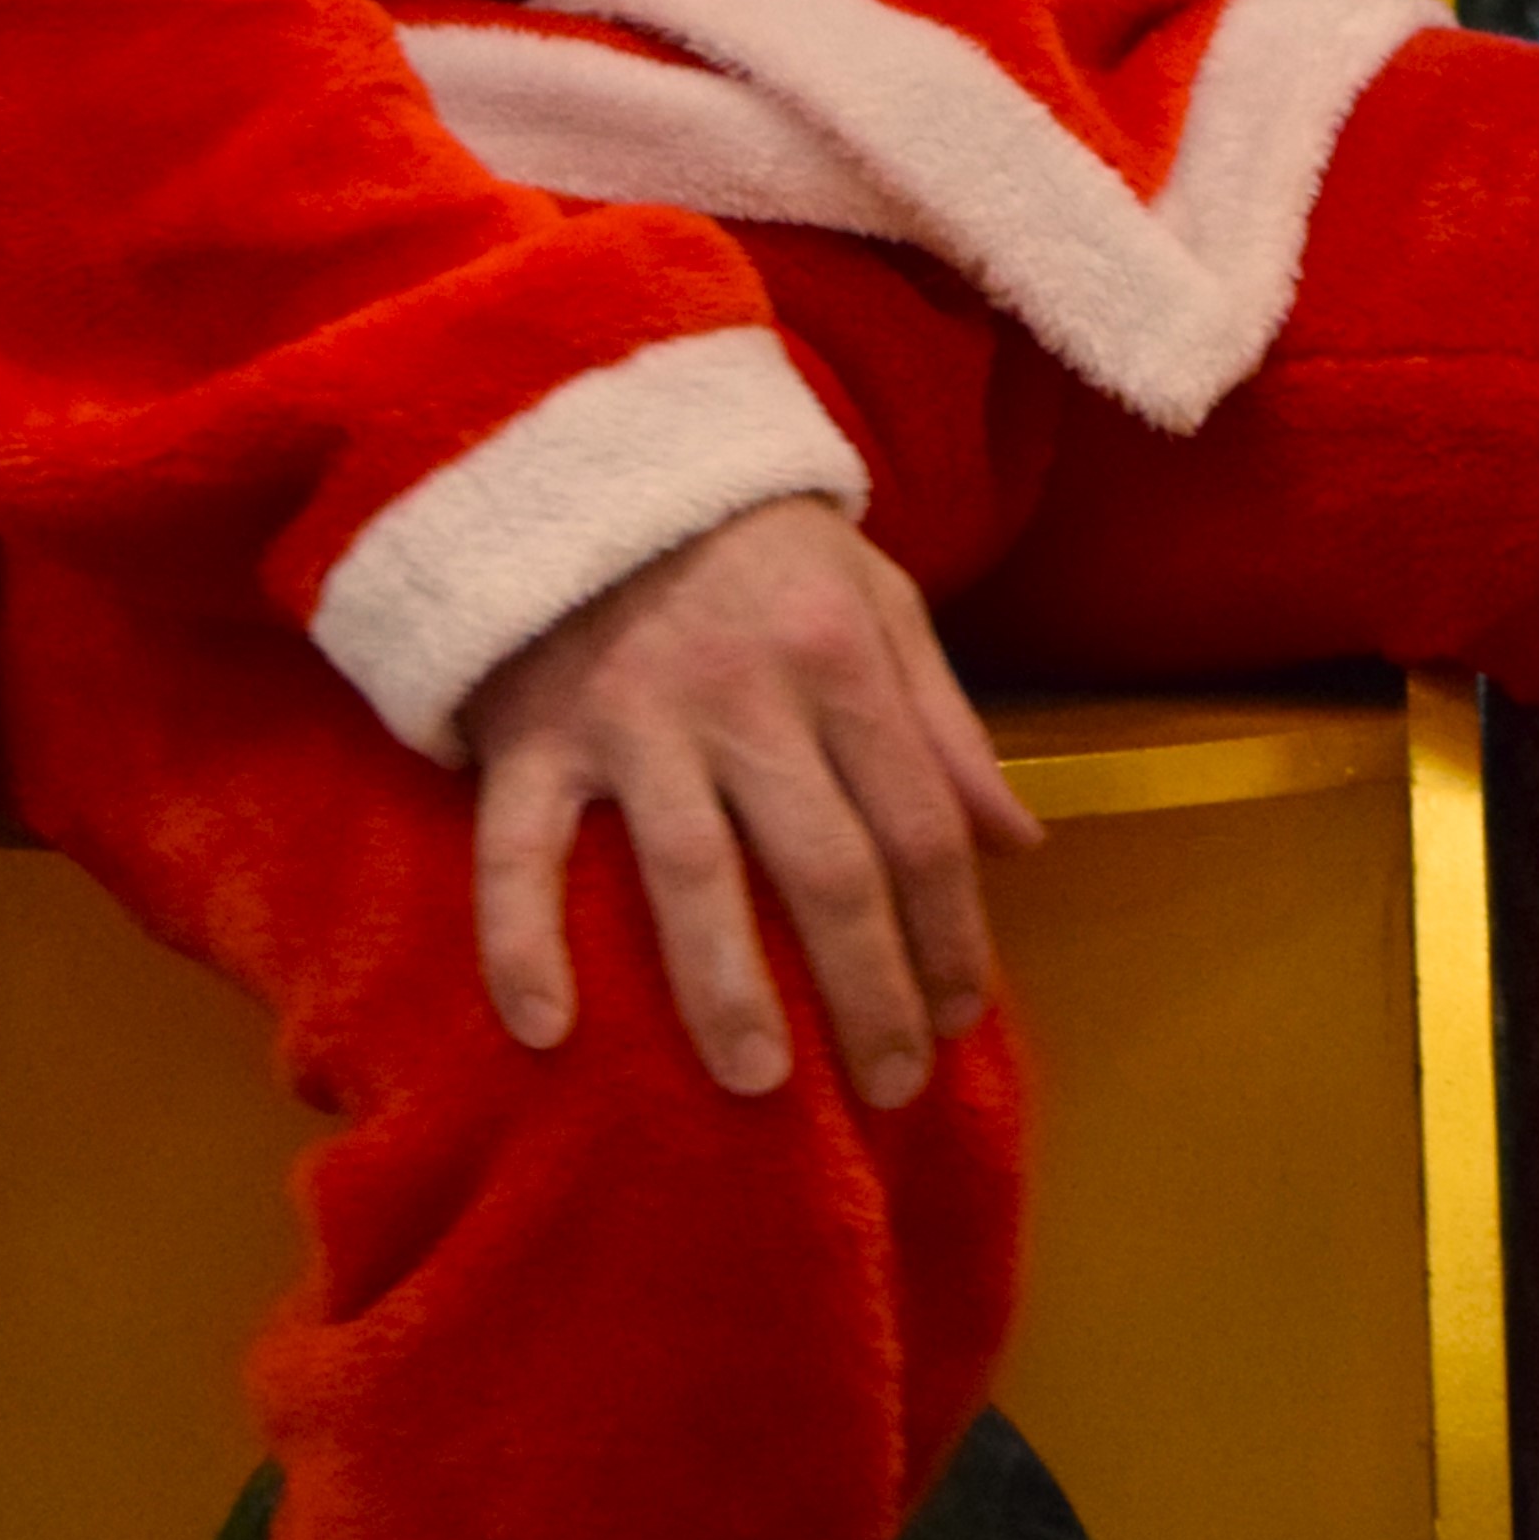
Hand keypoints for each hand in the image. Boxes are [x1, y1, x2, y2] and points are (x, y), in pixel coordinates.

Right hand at [458, 496, 1042, 1108]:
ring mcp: (633, 717)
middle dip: (868, 990)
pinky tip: (545, 1031)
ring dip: (726, 987)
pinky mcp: (534, 732)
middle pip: (826, 866)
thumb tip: (1018, 843)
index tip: (963, 1017)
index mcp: (842, 658)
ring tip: (756, 1084)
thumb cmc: (756, 545)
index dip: (952, 932)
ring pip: (691, 870)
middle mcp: (745, 694)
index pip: (920, 824)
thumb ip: (945, 723)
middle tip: (891, 1088)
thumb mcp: (878, 598)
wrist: (593, 451)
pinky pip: (520, 849)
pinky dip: (523, 941)